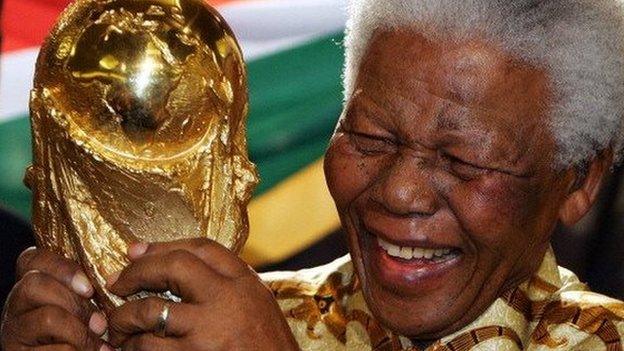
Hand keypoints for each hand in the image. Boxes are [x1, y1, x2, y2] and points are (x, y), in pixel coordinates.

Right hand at [1, 247, 112, 350]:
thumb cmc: (87, 327)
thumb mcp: (86, 301)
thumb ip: (92, 284)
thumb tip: (125, 264)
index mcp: (34, 282)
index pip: (33, 258)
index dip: (62, 268)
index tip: (89, 289)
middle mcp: (17, 303)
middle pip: (35, 284)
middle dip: (76, 302)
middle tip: (101, 322)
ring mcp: (15, 329)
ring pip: (47, 318)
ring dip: (81, 331)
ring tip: (100, 341)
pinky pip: (50, 350)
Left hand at [107, 239, 298, 350]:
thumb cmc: (266, 348)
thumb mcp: (256, 305)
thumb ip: (225, 284)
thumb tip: (175, 265)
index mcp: (245, 283)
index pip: (201, 248)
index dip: (162, 246)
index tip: (136, 252)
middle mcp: (227, 300)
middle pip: (173, 267)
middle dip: (136, 272)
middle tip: (116, 284)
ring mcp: (208, 331)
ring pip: (149, 312)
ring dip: (124, 319)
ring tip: (117, 327)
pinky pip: (148, 348)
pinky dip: (133, 348)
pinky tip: (131, 349)